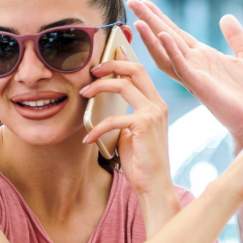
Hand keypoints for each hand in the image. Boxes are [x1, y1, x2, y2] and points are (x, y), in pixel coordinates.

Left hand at [80, 47, 173, 200]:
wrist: (154, 185)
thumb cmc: (141, 162)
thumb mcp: (130, 133)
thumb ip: (123, 116)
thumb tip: (101, 104)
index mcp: (156, 104)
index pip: (140, 72)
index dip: (122, 60)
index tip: (104, 57)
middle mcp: (158, 104)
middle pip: (135, 69)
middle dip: (111, 64)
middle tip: (92, 70)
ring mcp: (153, 113)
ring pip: (123, 85)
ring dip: (99, 87)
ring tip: (84, 95)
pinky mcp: (144, 125)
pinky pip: (114, 117)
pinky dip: (97, 127)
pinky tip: (87, 139)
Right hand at [127, 0, 242, 148]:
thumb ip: (236, 38)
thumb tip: (226, 17)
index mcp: (203, 57)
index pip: (176, 34)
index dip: (161, 17)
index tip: (145, 2)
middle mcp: (194, 66)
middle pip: (166, 39)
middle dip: (149, 21)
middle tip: (132, 2)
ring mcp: (195, 77)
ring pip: (166, 55)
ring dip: (152, 38)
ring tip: (139, 21)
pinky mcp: (201, 87)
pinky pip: (182, 68)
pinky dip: (172, 52)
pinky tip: (164, 36)